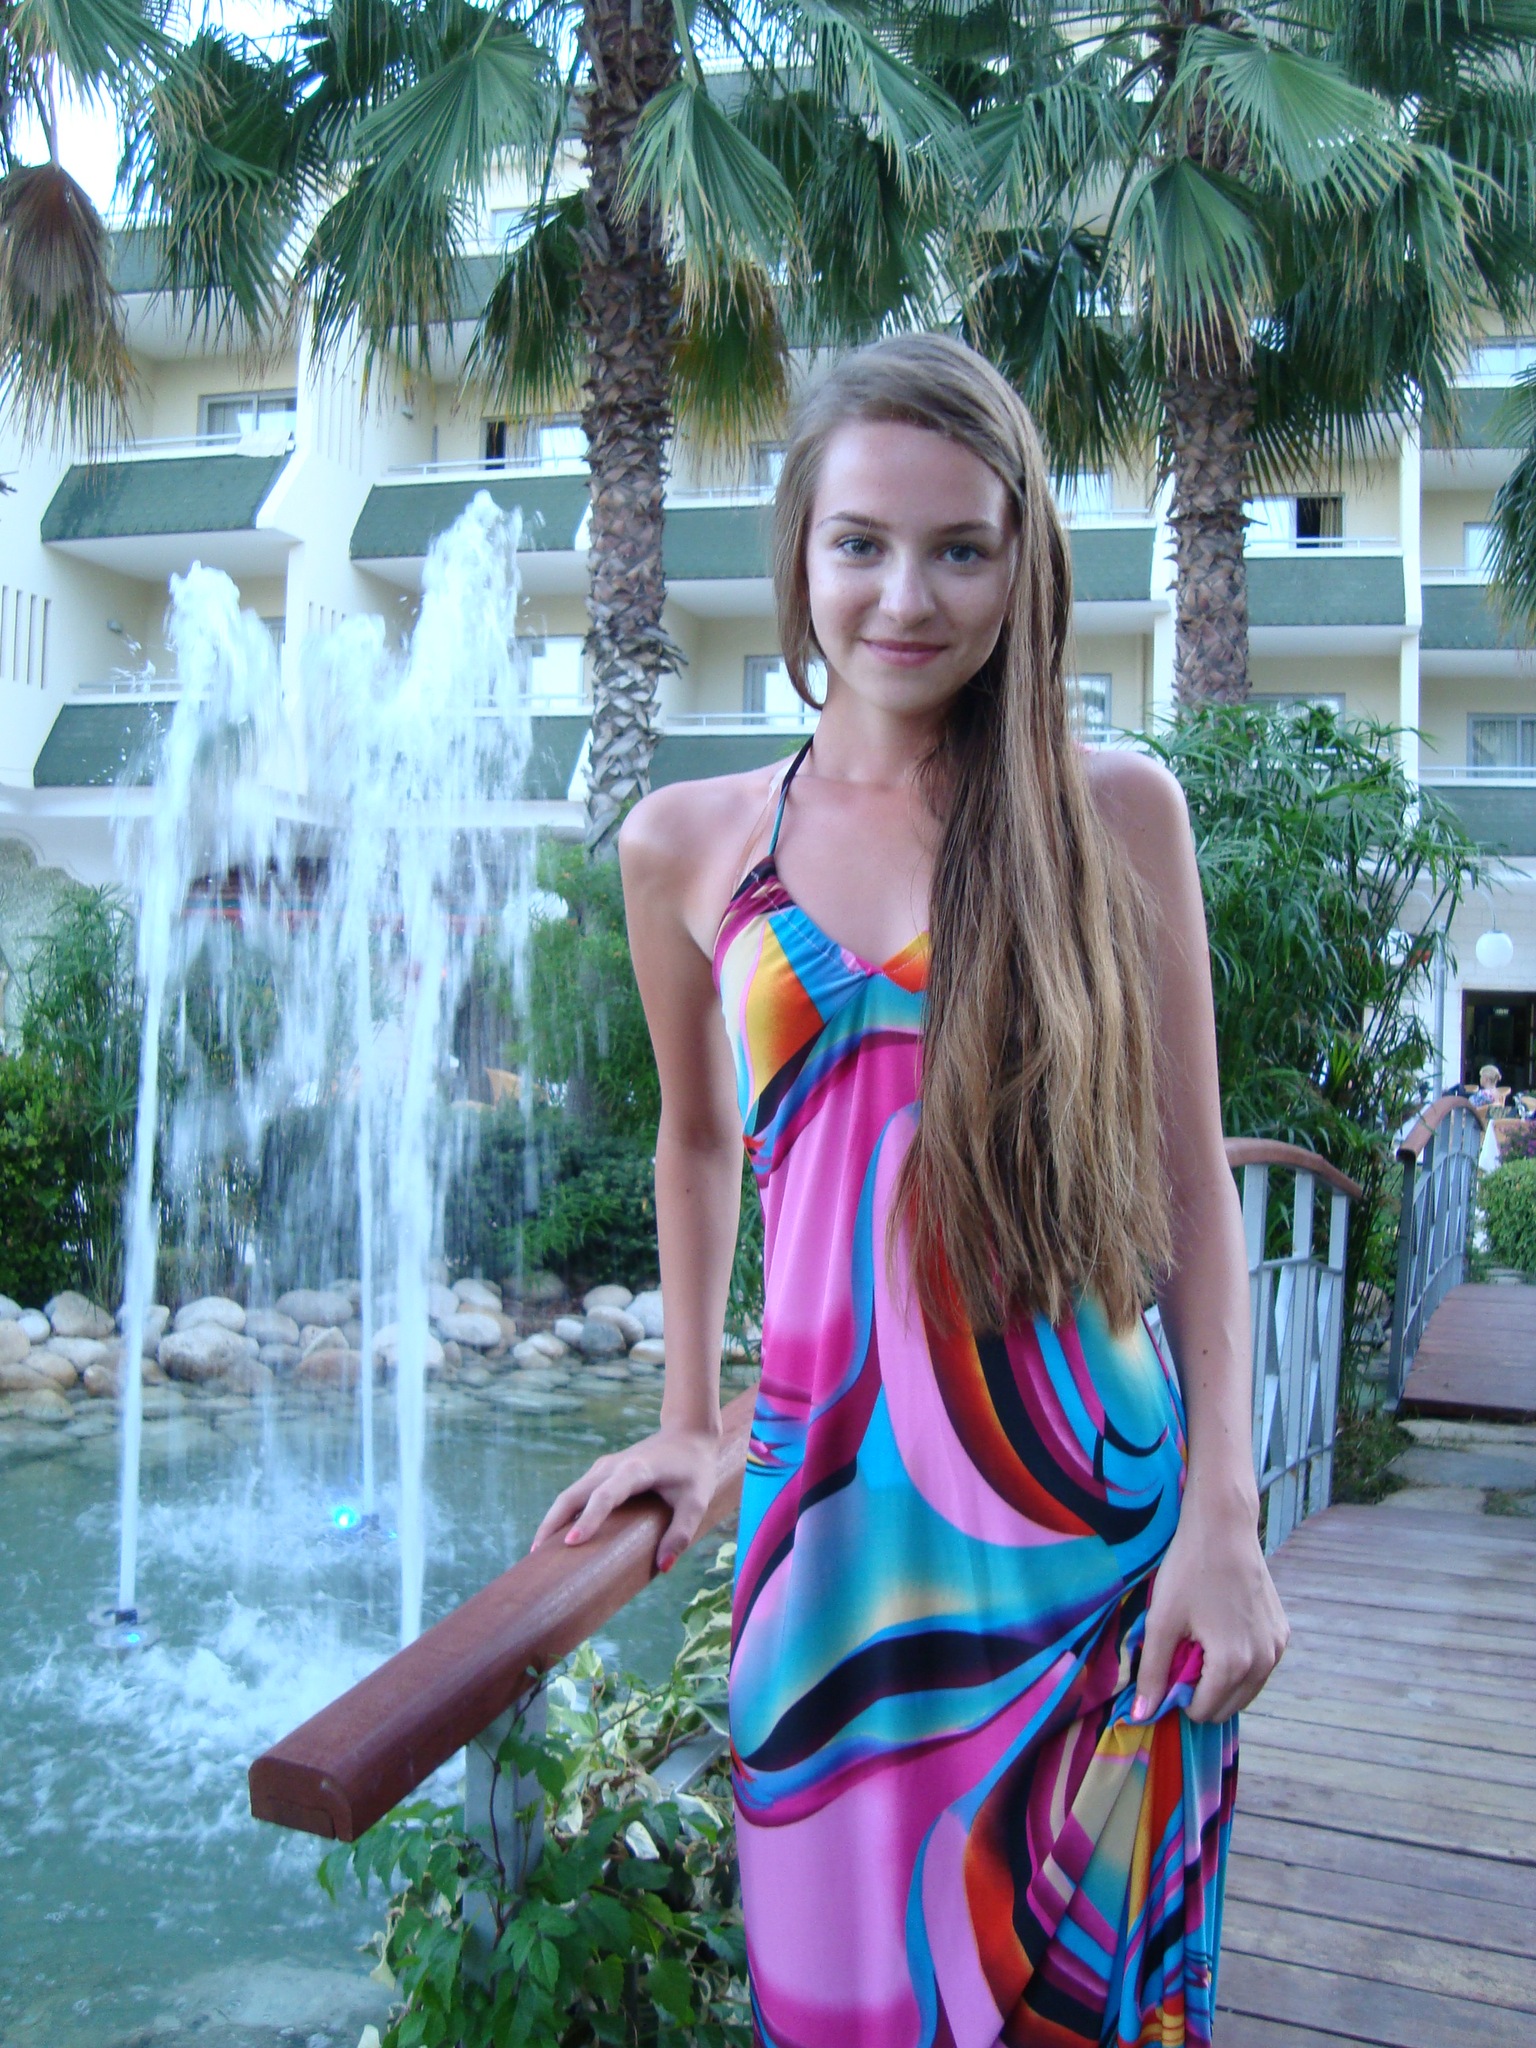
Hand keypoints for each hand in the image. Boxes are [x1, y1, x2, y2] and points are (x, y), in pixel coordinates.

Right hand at [529, 1423, 721, 1572]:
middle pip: (573, 1494)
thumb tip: (663, 1567)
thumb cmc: (694, 1469)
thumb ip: (681, 1532)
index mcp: (635, 1470)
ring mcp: (603, 1468)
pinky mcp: (601, 1472)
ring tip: (538, 1553)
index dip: (589, 1519)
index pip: (606, 1496)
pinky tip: (557, 1538)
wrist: (688, 1433)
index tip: (572, 1543)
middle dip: (553, 1523)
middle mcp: (611, 1466)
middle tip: (537, 1557)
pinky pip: (576, 1494)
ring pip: (569, 1494)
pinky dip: (562, 1514)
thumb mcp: (697, 1501)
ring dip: (552, 1520)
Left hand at [1133, 1491, 1289, 1723]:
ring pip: (1245, 1690)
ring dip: (1221, 1680)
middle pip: (1227, 1707)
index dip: (1179, 1696)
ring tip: (1199, 1641)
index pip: (1203, 1711)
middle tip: (1183, 1652)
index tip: (1168, 1664)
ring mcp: (1277, 1648)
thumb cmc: (1188, 1571)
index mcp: (1234, 1665)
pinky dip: (1239, 1663)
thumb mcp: (1162, 1622)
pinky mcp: (1282, 1633)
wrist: (1224, 1528)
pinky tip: (1220, 1630)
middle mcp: (1264, 1663)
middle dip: (1202, 1691)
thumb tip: (1141, 1717)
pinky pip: (1259, 1667)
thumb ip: (1153, 1673)